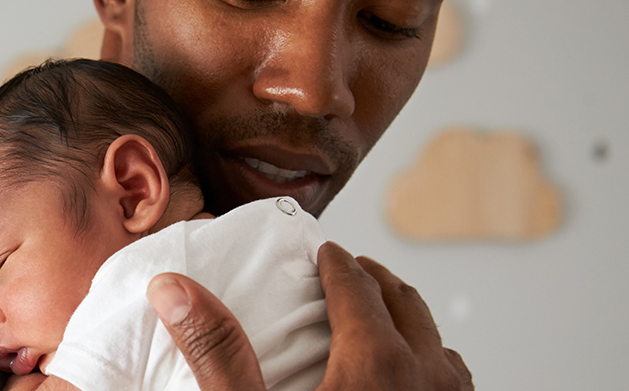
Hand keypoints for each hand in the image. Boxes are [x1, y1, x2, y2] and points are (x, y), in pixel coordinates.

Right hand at [145, 241, 472, 389]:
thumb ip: (216, 351)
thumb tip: (174, 288)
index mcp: (377, 364)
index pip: (356, 288)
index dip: (336, 263)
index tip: (324, 250)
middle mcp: (427, 381)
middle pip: (406, 304)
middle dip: (375, 280)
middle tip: (351, 270)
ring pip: (438, 346)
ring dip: (408, 321)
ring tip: (380, 319)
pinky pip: (453, 385)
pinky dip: (429, 364)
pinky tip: (408, 381)